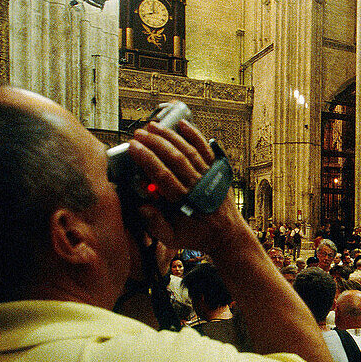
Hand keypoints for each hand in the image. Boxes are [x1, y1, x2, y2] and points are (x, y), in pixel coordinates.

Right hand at [127, 120, 239, 251]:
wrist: (227, 235)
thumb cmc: (196, 236)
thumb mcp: (171, 238)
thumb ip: (154, 223)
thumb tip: (141, 204)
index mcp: (185, 203)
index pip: (163, 176)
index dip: (147, 159)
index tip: (133, 147)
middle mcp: (198, 187)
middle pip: (175, 159)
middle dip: (155, 143)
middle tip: (138, 133)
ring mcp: (209, 177)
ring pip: (189, 151)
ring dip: (170, 136)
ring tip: (152, 125)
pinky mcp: (216, 171)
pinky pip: (205, 149)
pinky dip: (195, 135)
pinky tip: (182, 123)